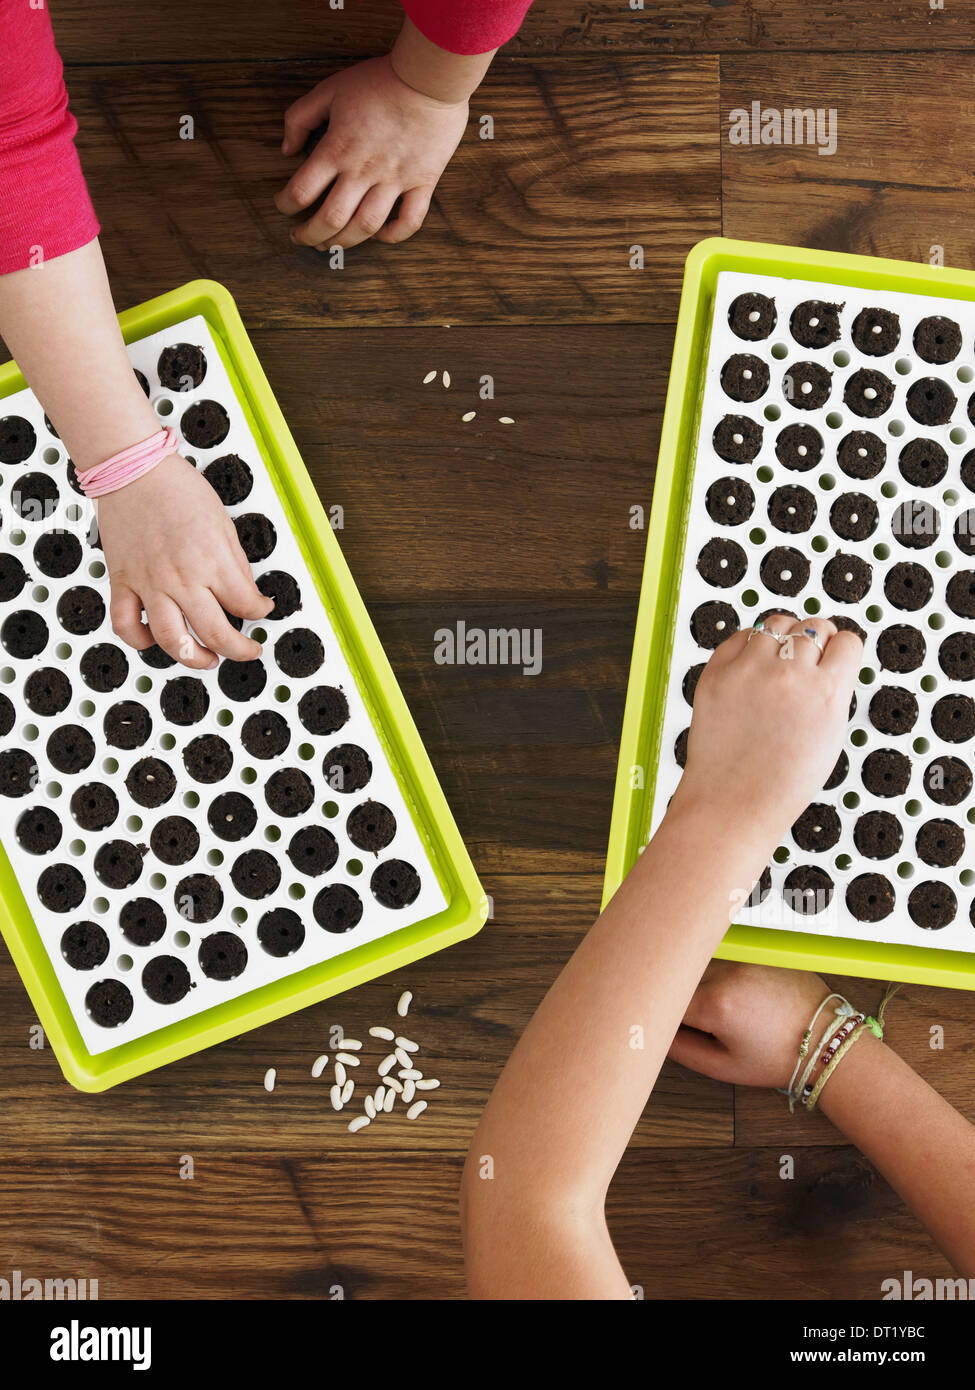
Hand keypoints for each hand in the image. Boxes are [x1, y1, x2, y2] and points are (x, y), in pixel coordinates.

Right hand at [96, 453, 272, 668]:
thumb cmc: (176, 488)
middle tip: (247, 650)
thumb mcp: (223, 522)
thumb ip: (235, 563)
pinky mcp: (123, 582)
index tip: (263, 610)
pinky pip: (127, 625)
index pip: (245, 604)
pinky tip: (155, 640)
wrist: (133, 470)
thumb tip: (247, 592)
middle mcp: (181, 578)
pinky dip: (140, 640)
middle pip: (216, 633)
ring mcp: (150, 584)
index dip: (261, 611)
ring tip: (206, 659)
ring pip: (172, 640)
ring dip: (194, 658)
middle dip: (239, 649)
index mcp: (212, 560)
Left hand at [275, 55, 468, 249]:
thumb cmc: (380, 80)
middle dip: (309, 235)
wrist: (429, 76)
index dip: (286, 204)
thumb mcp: (330, 89)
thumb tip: (287, 149)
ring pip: (365, 226)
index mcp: (338, 149)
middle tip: (301, 238)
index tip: (283, 205)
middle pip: (330, 219)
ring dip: (344, 242)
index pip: (302, 190)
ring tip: (331, 245)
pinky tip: (379, 235)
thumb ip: (300, 117)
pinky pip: (409, 221)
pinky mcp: (422, 182)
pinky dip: (393, 235)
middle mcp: (364, 171)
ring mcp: (395, 180)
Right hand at [669, 960, 850, 1089]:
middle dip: (678, 995)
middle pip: (681, 975)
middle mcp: (727, 973)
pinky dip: (721, 974)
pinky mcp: (757, 952)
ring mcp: (744, 958)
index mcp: (715, 1004)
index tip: (658, 1019)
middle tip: (690, 1017)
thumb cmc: (779, 1058)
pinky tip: (737, 996)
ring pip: (701, 964)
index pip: (666, 998)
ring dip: (699, 982)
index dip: (659, 1011)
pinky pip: (725, 958)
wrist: (825, 1041)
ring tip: (720, 1009)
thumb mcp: (724, 1066)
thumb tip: (658, 1033)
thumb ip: (681, 1049)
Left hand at [672, 613, 862, 854]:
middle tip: (805, 659)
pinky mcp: (718, 672)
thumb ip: (831, 693)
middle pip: (812, 627)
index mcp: (826, 692)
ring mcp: (750, 670)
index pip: (846, 641)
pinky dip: (748, 645)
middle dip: (813, 641)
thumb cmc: (780, 782)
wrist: (734, 799)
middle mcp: (789, 674)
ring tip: (778, 658)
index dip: (841, 649)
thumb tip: (828, 663)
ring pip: (777, 623)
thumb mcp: (830, 737)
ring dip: (782, 636)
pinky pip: (740, 636)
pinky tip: (752, 664)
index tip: (834, 654)